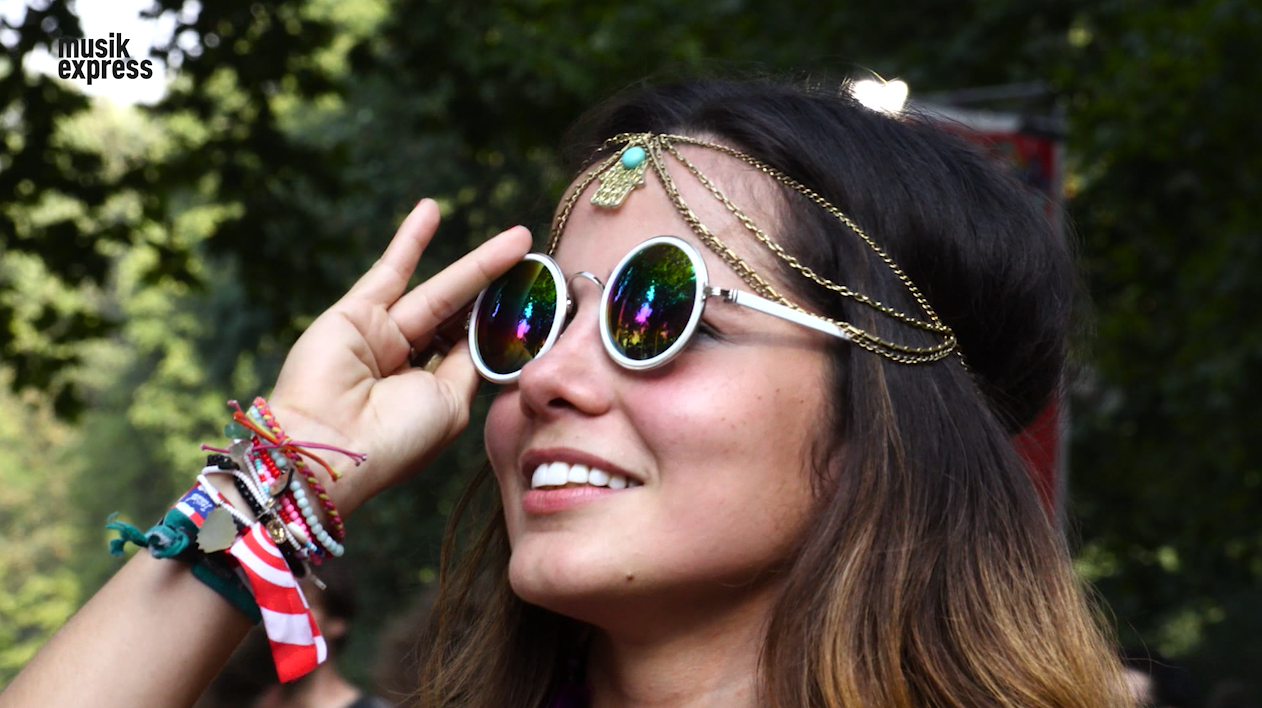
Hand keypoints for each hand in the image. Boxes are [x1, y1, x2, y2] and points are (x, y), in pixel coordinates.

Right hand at [265, 199, 530, 515]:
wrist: (331, 447)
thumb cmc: (397, 438)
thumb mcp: (451, 404)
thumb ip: (468, 365)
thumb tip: (488, 334)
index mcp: (430, 394)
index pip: (471, 348)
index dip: (502, 325)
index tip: (538, 303)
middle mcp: (405, 365)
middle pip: (461, 316)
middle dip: (499, 290)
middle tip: (534, 259)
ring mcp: (380, 336)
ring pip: (440, 290)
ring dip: (480, 263)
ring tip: (520, 237)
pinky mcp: (355, 313)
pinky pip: (390, 271)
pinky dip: (410, 240)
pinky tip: (431, 210)